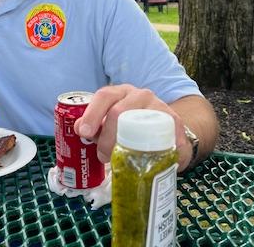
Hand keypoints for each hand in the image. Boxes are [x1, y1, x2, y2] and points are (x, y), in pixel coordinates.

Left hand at [74, 84, 191, 169]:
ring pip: (138, 123)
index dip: (92, 114)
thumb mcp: (110, 125)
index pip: (104, 96)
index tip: (84, 132)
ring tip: (121, 161)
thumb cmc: (131, 127)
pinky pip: (162, 134)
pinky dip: (154, 149)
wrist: (165, 129)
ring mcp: (157, 106)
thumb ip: (95, 128)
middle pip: (118, 111)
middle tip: (103, 156)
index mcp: (119, 93)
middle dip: (106, 138)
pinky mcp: (174, 121)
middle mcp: (138, 95)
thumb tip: (79, 129)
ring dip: (125, 146)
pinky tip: (149, 158)